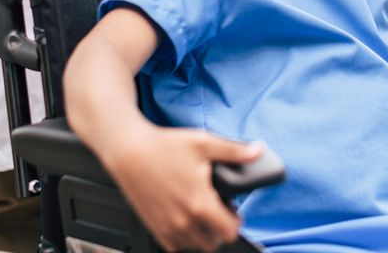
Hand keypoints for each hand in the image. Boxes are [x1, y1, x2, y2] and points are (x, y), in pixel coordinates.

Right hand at [102, 126, 261, 251]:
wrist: (129, 151)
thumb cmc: (163, 146)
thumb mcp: (204, 143)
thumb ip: (235, 151)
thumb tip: (258, 151)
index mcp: (201, 203)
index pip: (229, 232)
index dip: (235, 222)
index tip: (232, 211)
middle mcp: (184, 221)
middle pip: (213, 243)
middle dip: (219, 229)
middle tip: (216, 210)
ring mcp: (167, 226)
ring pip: (194, 246)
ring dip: (200, 234)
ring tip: (198, 212)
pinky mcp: (154, 227)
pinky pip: (174, 246)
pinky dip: (181, 238)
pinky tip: (182, 217)